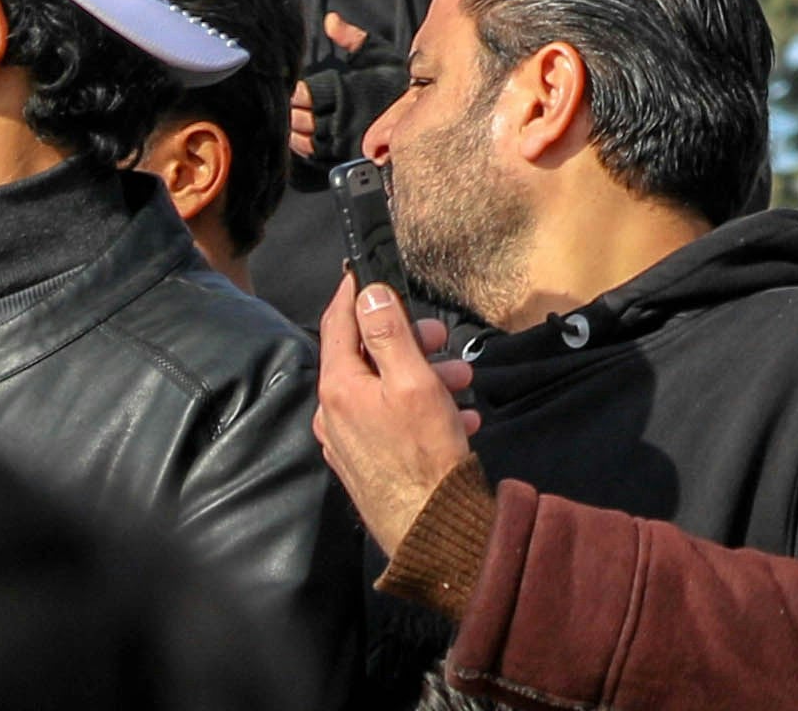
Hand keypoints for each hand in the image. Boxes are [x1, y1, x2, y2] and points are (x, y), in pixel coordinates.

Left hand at [308, 282, 481, 554]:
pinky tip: (458, 417)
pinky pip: (390, 420)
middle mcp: (333, 414)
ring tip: (463, 384)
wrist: (430, 526)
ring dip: (423, 377)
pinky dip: (420, 408)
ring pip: (383, 390)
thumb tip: (369, 295)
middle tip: (443, 338)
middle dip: (409, 342)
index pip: (336, 325)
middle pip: (366, 358)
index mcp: (339, 389)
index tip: (364, 270)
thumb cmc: (424, 452)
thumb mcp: (414, 382)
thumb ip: (390, 335)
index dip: (352, 293)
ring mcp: (347, 441)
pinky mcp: (366, 462)